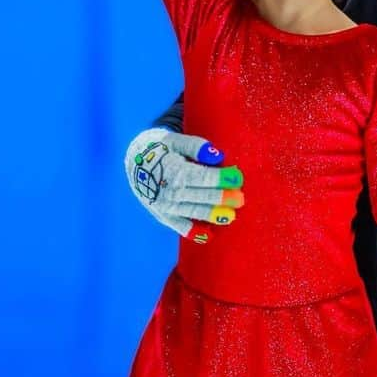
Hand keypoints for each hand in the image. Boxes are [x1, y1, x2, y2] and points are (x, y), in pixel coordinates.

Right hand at [125, 128, 244, 242]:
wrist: (135, 162)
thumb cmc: (161, 149)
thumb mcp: (175, 141)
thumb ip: (196, 147)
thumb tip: (217, 156)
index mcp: (174, 171)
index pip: (202, 176)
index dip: (221, 178)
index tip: (238, 178)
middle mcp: (170, 191)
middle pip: (201, 195)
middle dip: (222, 197)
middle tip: (240, 199)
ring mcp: (166, 205)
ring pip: (194, 211)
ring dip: (212, 214)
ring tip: (230, 217)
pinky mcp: (163, 215)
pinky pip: (180, 226)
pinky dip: (193, 231)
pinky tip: (208, 235)